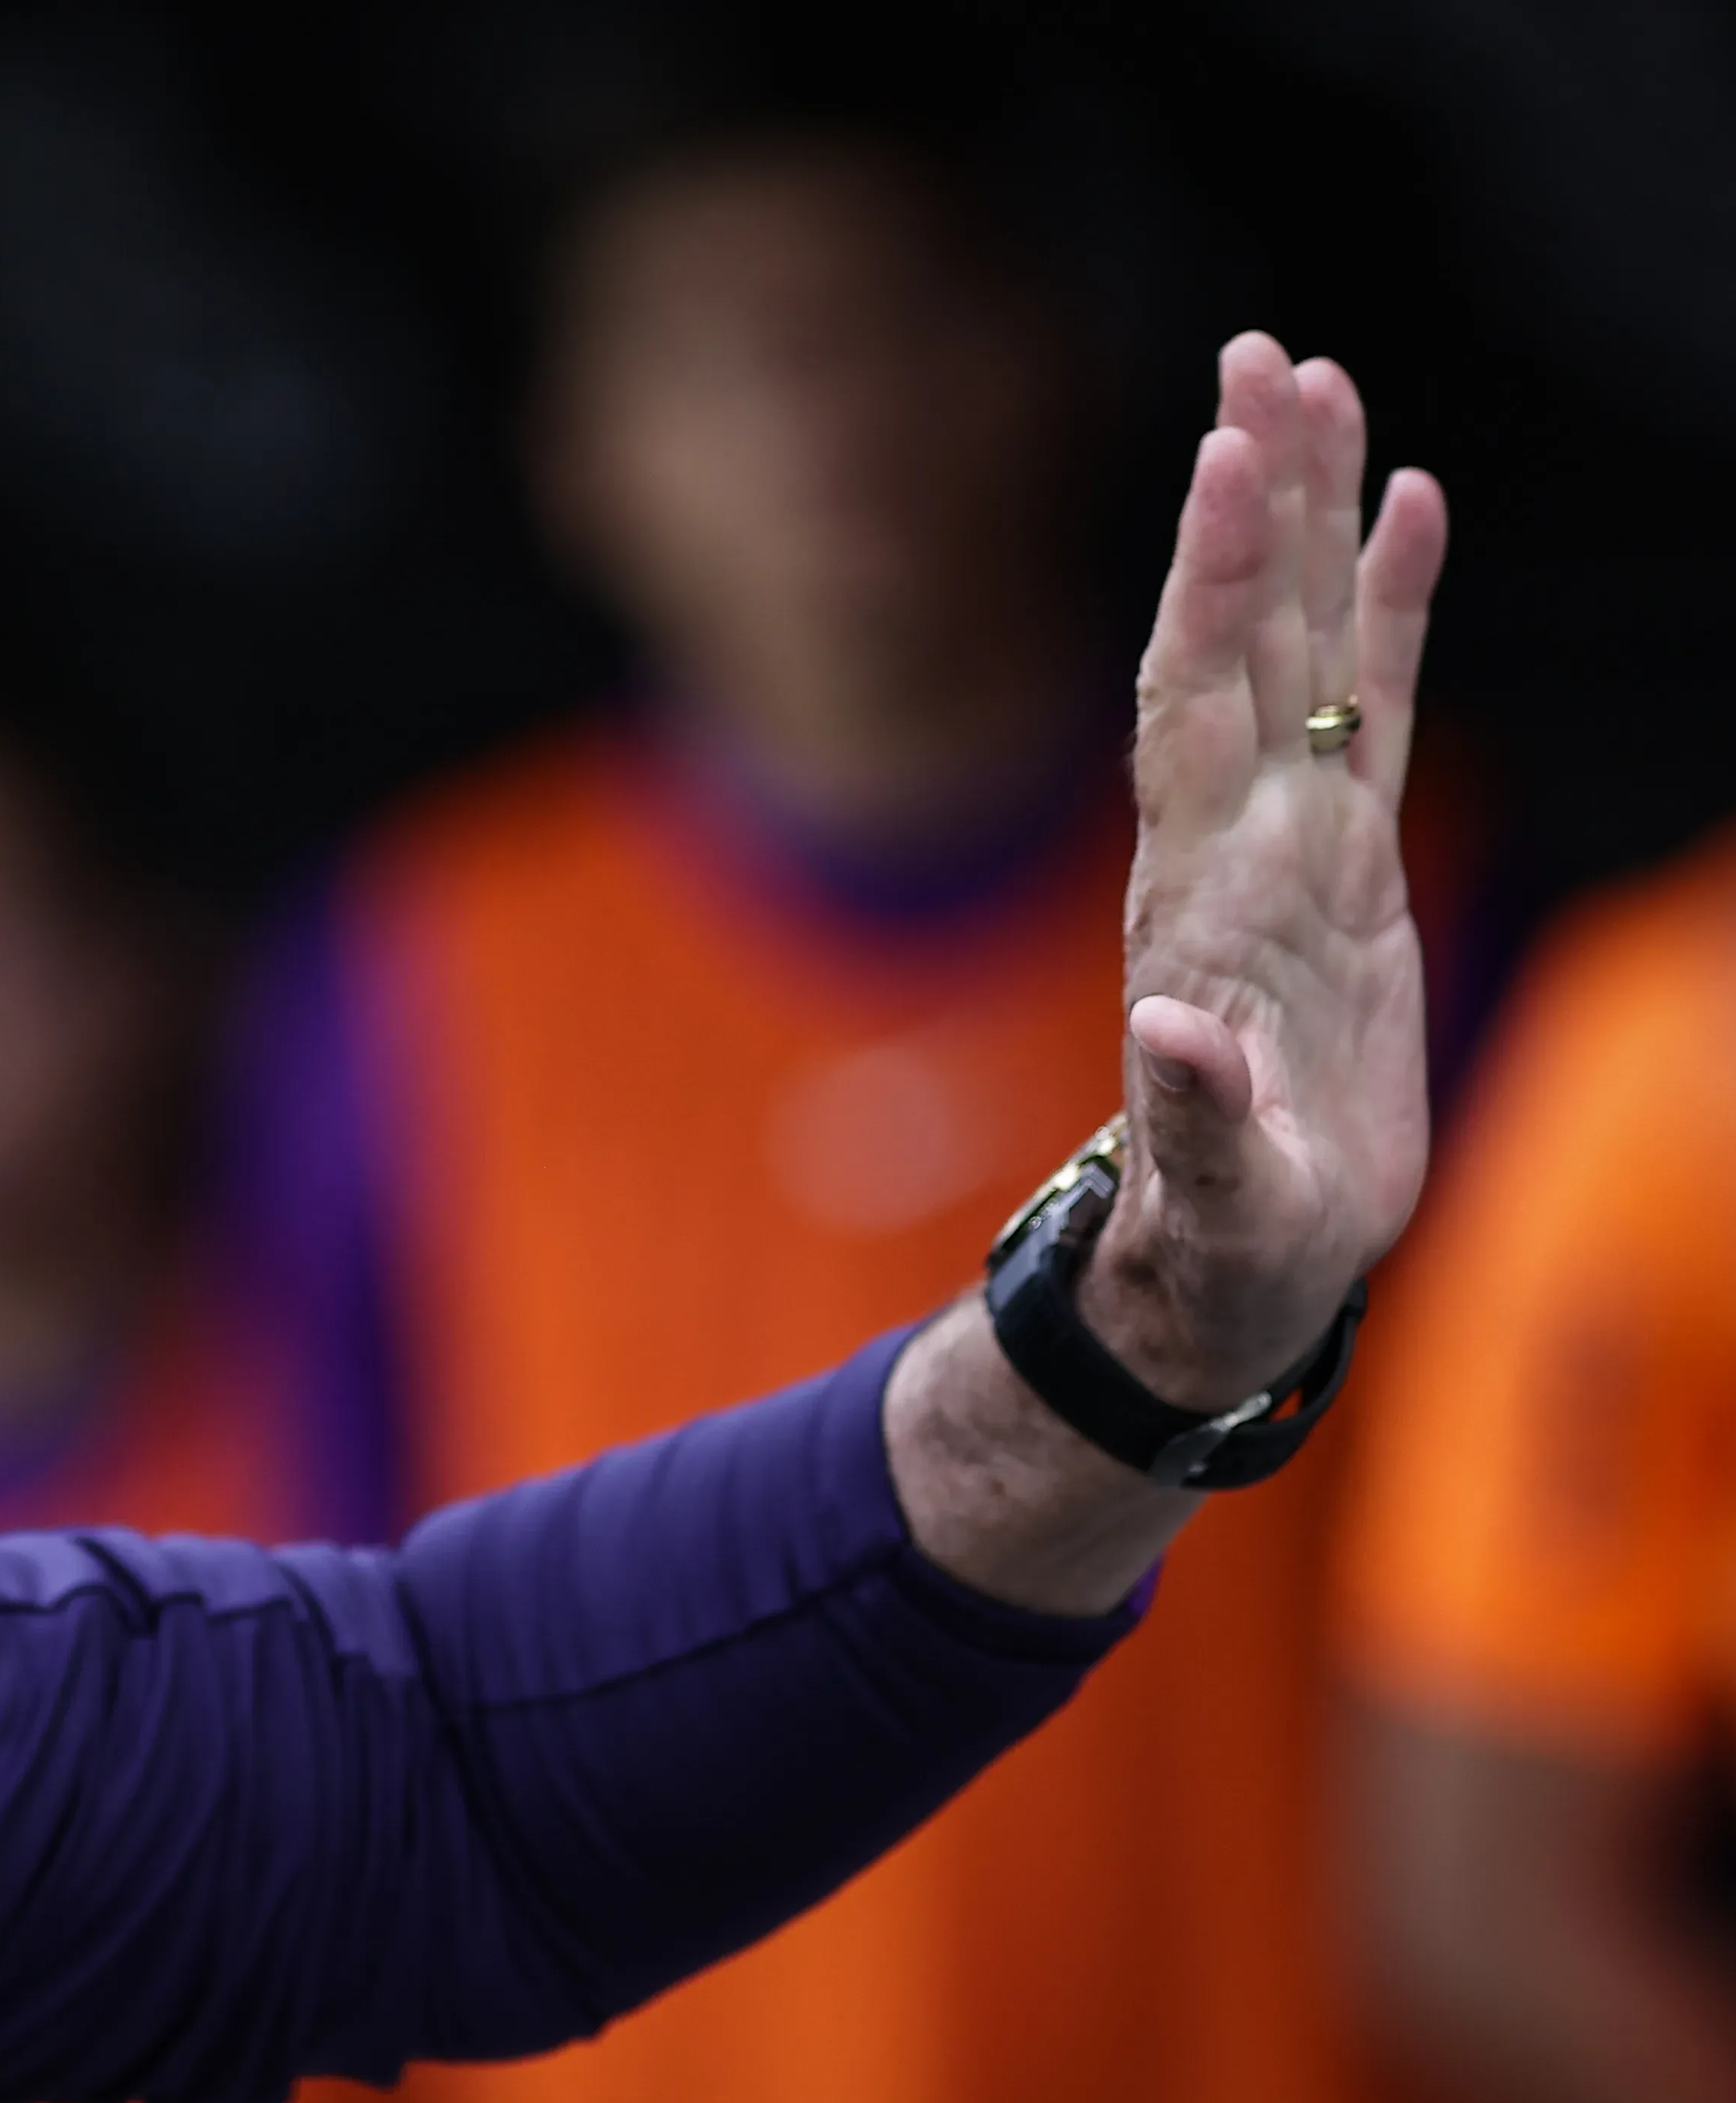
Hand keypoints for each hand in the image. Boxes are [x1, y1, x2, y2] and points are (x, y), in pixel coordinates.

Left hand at [1087, 333, 1449, 1406]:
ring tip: (1318, 379)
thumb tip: (1168, 1027)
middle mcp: (1240, 840)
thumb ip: (1199, 1111)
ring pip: (1309, 644)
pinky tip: (1416, 504)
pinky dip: (1397, 605)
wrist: (1235, 1266)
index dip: (1211, 582)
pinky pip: (1382, 705)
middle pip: (1244, 634)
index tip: (1222, 458)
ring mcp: (1297, 840)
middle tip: (1260, 353)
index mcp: (1205, 894)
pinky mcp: (1355, 863)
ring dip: (1312, 517)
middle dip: (1254, 498)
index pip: (1195, 701)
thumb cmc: (1229, 1236)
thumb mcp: (1223, 1188)